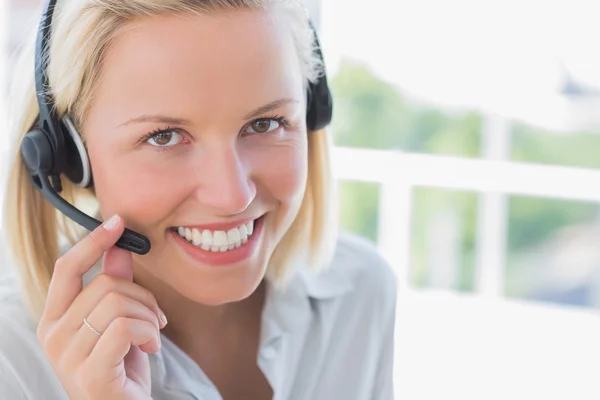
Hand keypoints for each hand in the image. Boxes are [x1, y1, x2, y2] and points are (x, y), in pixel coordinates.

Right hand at [37, 215, 165, 399]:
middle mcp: (53, 335)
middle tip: (155, 319)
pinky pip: (126, 328)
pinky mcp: (90, 373)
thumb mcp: (119, 320)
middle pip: (105, 284)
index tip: (117, 222)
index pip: (66, 268)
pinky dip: (149, 333)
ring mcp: (67, 356)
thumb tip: (118, 246)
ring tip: (152, 335)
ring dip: (149, 317)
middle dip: (143, 297)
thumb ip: (115, 284)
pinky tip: (151, 348)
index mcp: (55, 319)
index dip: (92, 241)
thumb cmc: (122, 367)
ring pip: (118, 303)